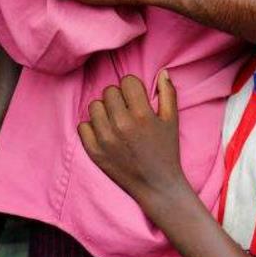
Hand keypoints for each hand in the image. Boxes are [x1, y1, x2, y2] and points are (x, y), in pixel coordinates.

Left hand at [78, 72, 185, 202]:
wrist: (156, 185)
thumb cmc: (166, 151)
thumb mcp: (172, 121)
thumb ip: (168, 93)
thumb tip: (163, 71)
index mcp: (143, 115)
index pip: (127, 81)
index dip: (133, 88)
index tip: (137, 99)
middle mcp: (121, 125)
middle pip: (109, 91)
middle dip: (119, 98)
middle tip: (127, 111)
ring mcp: (105, 139)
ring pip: (94, 106)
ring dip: (104, 110)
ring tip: (116, 121)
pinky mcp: (94, 151)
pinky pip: (83, 125)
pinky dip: (93, 127)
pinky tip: (106, 133)